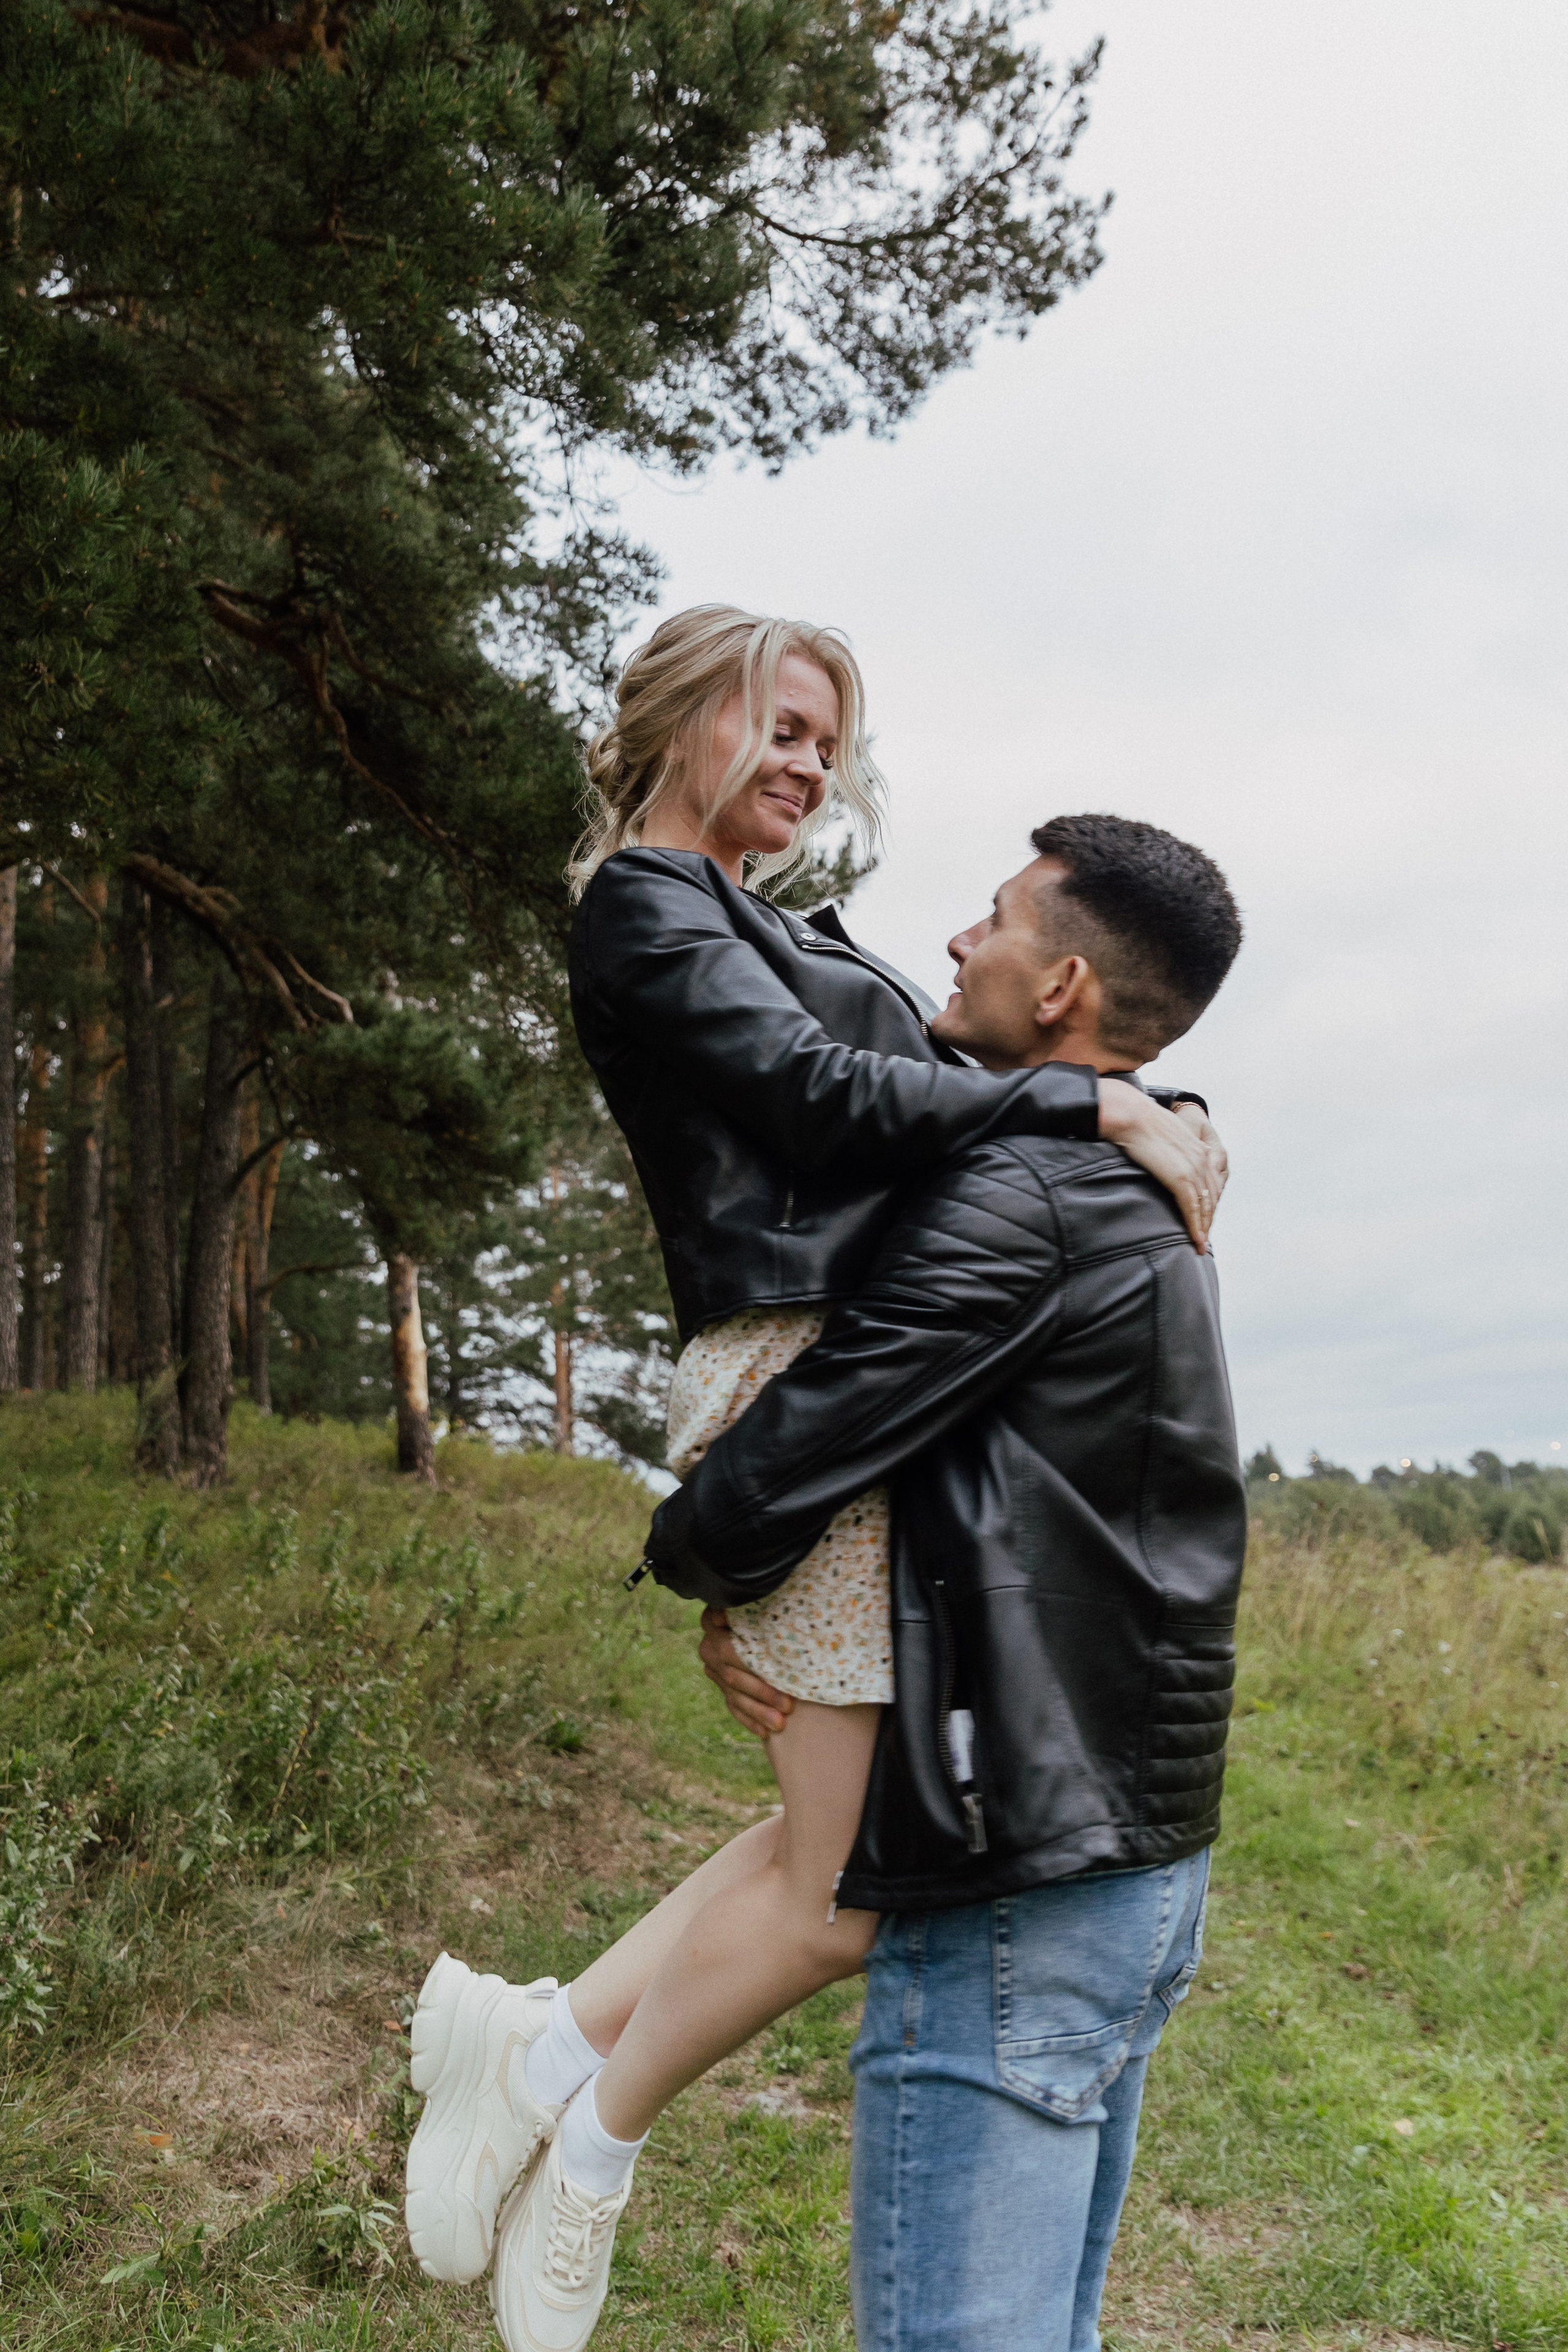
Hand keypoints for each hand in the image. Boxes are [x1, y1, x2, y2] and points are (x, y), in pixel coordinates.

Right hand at [698, 1606, 793, 1737]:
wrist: (747, 1615)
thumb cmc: (759, 1604)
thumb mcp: (755, 1602)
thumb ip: (745, 1607)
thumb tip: (726, 1616)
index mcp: (714, 1625)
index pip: (729, 1650)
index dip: (746, 1661)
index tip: (770, 1668)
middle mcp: (709, 1648)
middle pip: (735, 1677)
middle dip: (762, 1693)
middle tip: (788, 1705)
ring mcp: (714, 1670)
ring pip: (734, 1696)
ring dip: (758, 1712)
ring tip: (780, 1724)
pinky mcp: (721, 1686)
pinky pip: (733, 1707)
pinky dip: (749, 1720)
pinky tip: (765, 1732)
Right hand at [1098, 1080, 1227, 1251]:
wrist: (1131, 1115)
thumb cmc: (1139, 1123)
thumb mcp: (1163, 1136)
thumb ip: (1170, 1150)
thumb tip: (1163, 1160)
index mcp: (1199, 1149)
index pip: (1211, 1184)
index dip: (1207, 1205)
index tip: (1202, 1221)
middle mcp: (1202, 1159)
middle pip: (1211, 1198)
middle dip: (1207, 1220)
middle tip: (1202, 1240)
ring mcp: (1193, 1168)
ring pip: (1205, 1205)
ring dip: (1203, 1228)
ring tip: (1199, 1246)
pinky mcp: (1181, 1177)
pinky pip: (1192, 1207)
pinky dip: (1194, 1225)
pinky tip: (1194, 1239)